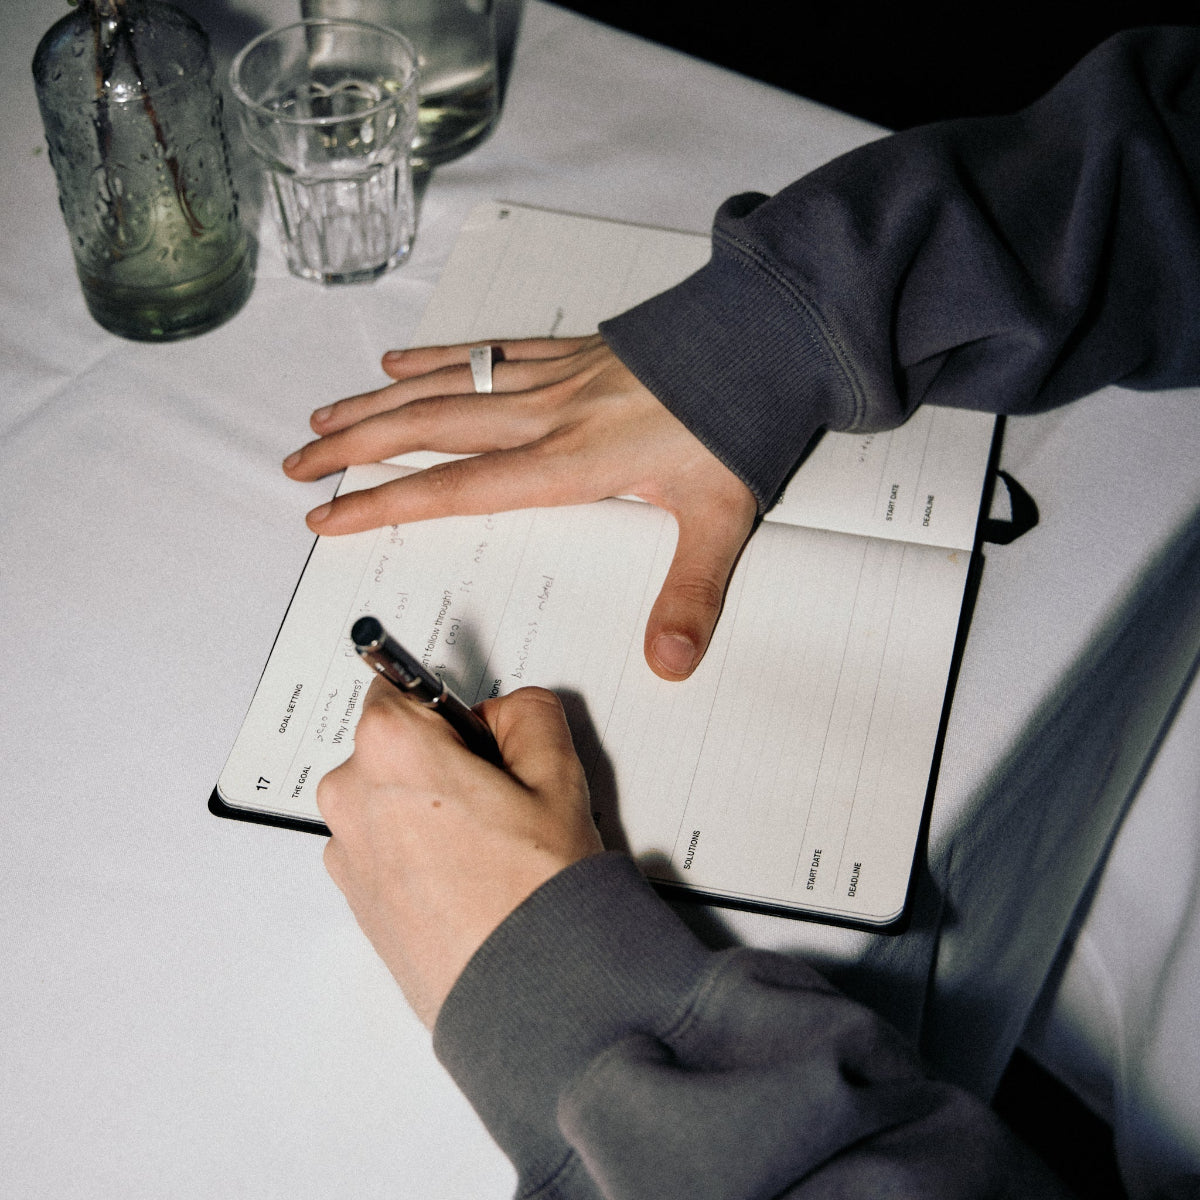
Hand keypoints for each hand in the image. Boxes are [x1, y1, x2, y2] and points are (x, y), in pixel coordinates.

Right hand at [282, 336, 756, 679]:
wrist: (764, 338)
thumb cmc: (738, 423)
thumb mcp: (720, 518)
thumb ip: (690, 592)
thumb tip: (669, 663)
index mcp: (569, 462)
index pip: (456, 488)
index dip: (385, 503)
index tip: (327, 516)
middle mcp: (544, 415)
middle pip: (426, 431)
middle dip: (355, 450)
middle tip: (297, 463)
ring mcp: (551, 377)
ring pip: (443, 388)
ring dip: (377, 404)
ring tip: (323, 417)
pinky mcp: (568, 352)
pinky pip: (485, 351)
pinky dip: (436, 357)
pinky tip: (399, 359)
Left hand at [317, 679, 603, 1028]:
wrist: (527, 999)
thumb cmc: (536, 894)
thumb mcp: (558, 776)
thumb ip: (530, 714)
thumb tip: (507, 712)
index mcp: (390, 749)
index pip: (402, 685)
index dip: (451, 708)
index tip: (479, 736)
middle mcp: (351, 796)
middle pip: (393, 744)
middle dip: (439, 757)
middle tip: (500, 799)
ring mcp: (347, 853)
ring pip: (388, 797)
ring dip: (428, 806)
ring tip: (489, 850)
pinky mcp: (355, 899)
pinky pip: (384, 846)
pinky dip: (418, 850)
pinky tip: (468, 880)